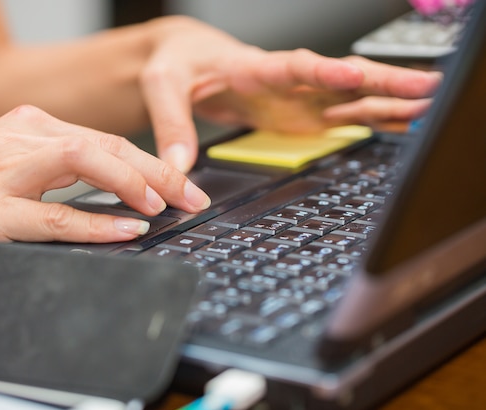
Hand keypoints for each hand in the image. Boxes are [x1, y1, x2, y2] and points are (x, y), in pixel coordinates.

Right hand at [0, 105, 210, 267]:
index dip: (152, 163)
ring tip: (166, 205)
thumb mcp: (5, 163)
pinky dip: (93, 221)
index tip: (183, 185)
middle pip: (104, 145)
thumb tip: (112, 191)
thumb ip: (53, 170)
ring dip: (133, 182)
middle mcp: (16, 139)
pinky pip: (49, 215)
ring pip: (82, 162)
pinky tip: (123, 228)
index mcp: (26, 127)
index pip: (105, 139)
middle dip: (158, 171)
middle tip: (191, 196)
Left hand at [141, 16, 441, 171]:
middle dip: (381, 81)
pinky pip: (340, 115)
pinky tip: (399, 124)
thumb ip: (172, 124)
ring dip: (387, 102)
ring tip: (426, 106)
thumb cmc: (175, 65)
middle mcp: (283, 81)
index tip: (354, 74)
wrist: (184, 62)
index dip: (325, 72)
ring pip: (349, 97)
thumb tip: (180, 166)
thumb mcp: (163, 87)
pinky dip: (371, 118)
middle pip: (339, 78)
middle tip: (424, 87)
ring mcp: (295, 98)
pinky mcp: (298, 114)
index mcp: (253, 67)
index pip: (294, 67)